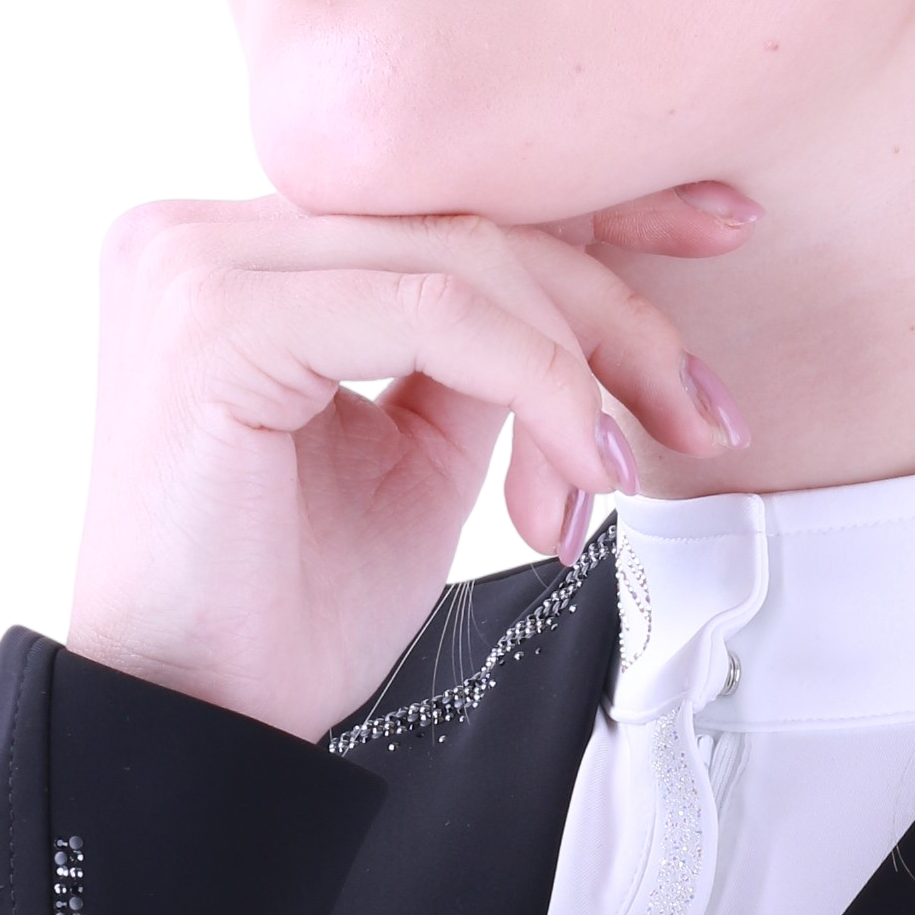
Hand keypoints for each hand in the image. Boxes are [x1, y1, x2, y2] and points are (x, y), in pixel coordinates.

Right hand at [65, 185, 756, 740]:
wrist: (202, 724)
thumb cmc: (290, 615)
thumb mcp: (419, 455)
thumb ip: (479, 353)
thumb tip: (586, 298)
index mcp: (244, 252)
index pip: (440, 189)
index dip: (592, 205)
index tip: (720, 232)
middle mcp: (202, 232)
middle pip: (462, 212)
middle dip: (615, 306)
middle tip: (705, 406)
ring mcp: (194, 262)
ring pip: (461, 254)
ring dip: (586, 360)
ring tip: (639, 462)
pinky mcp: (210, 315)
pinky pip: (431, 310)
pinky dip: (537, 382)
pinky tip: (587, 463)